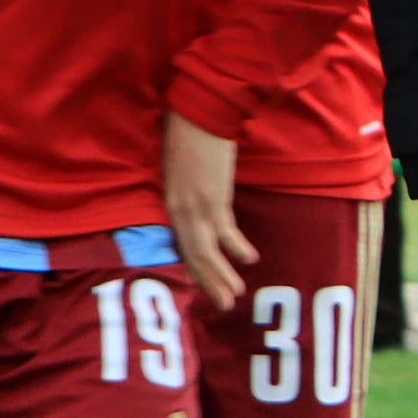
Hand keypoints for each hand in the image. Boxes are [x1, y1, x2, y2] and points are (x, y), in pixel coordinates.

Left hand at [162, 108, 254, 307]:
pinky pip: (224, 230)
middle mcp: (177, 209)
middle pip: (191, 255)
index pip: (179, 243)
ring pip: (205, 251)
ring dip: (221, 276)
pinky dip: (235, 247)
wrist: (198, 112)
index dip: (191, 268)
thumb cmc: (187, 135)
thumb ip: (186, 189)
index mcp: (168, 203)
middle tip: (221, 305)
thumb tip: (198, 200)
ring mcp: (194, 205)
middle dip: (207, 282)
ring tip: (233, 296)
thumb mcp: (180, 169)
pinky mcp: (212, 197)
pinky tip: (249, 260)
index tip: (202, 288)